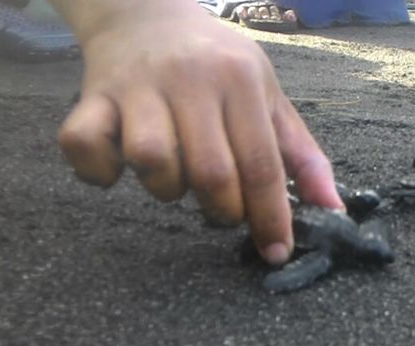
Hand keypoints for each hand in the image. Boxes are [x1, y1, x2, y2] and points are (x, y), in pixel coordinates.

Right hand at [51, 0, 342, 263]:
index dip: (272, 217)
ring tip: (174, 174)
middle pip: (211, 173)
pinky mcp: (90, 97)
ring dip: (166, 189)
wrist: (146, 11)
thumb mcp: (268, 96)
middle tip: (222, 206)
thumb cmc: (217, 63)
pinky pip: (83, 146)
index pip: (262, 163)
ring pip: (152, 162)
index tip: (276, 252)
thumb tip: (332, 210)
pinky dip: (98, 171)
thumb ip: (301, 154)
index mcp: (239, 79)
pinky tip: (117, 166)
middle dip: (222, 209)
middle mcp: (189, 79)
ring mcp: (136, 87)